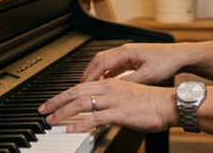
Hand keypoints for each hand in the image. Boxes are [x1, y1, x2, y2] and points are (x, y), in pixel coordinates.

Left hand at [38, 78, 176, 132]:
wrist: (169, 104)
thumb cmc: (152, 103)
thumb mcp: (128, 97)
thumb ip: (111, 102)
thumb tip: (98, 111)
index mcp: (111, 84)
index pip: (80, 86)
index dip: (63, 94)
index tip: (51, 102)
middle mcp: (110, 88)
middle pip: (76, 92)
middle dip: (56, 101)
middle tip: (43, 110)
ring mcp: (114, 100)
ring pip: (81, 103)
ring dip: (63, 112)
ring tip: (52, 121)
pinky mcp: (119, 112)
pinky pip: (95, 118)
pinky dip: (80, 123)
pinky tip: (71, 129)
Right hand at [80, 43, 191, 83]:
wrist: (179, 55)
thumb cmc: (166, 63)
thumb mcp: (147, 76)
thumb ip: (129, 82)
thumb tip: (114, 90)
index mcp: (126, 53)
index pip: (101, 63)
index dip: (90, 75)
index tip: (82, 86)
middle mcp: (124, 50)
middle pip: (99, 59)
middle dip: (88, 73)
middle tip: (80, 86)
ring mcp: (128, 53)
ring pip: (104, 61)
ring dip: (96, 72)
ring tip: (89, 85)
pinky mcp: (132, 57)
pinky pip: (113, 64)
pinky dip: (105, 72)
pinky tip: (104, 82)